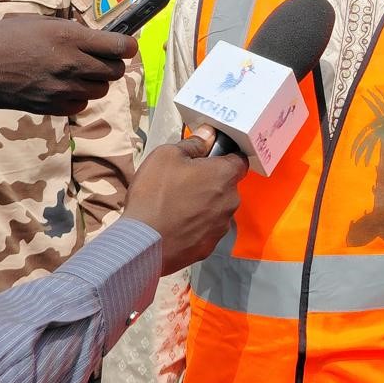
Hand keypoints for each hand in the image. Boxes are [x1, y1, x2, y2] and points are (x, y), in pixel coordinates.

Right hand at [0, 17, 137, 115]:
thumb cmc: (1, 36)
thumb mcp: (40, 23)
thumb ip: (71, 32)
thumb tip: (94, 39)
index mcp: (69, 37)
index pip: (119, 47)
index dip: (128, 46)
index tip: (126, 44)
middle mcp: (71, 64)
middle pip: (115, 71)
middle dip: (112, 64)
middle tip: (100, 58)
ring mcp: (61, 89)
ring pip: (100, 90)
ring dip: (95, 82)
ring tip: (77, 73)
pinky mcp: (50, 108)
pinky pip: (80, 106)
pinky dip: (77, 98)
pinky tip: (63, 88)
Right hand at [124, 129, 247, 273]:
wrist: (143, 244)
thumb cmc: (155, 194)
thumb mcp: (167, 156)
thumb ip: (194, 143)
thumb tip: (210, 134)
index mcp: (225, 176)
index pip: (240, 160)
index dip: (226, 156)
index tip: (209, 158)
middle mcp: (231, 201)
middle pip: (227, 186)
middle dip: (212, 182)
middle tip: (185, 183)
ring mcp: (222, 227)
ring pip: (218, 209)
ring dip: (205, 205)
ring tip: (177, 207)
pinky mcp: (210, 247)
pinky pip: (207, 230)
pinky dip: (197, 226)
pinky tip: (176, 227)